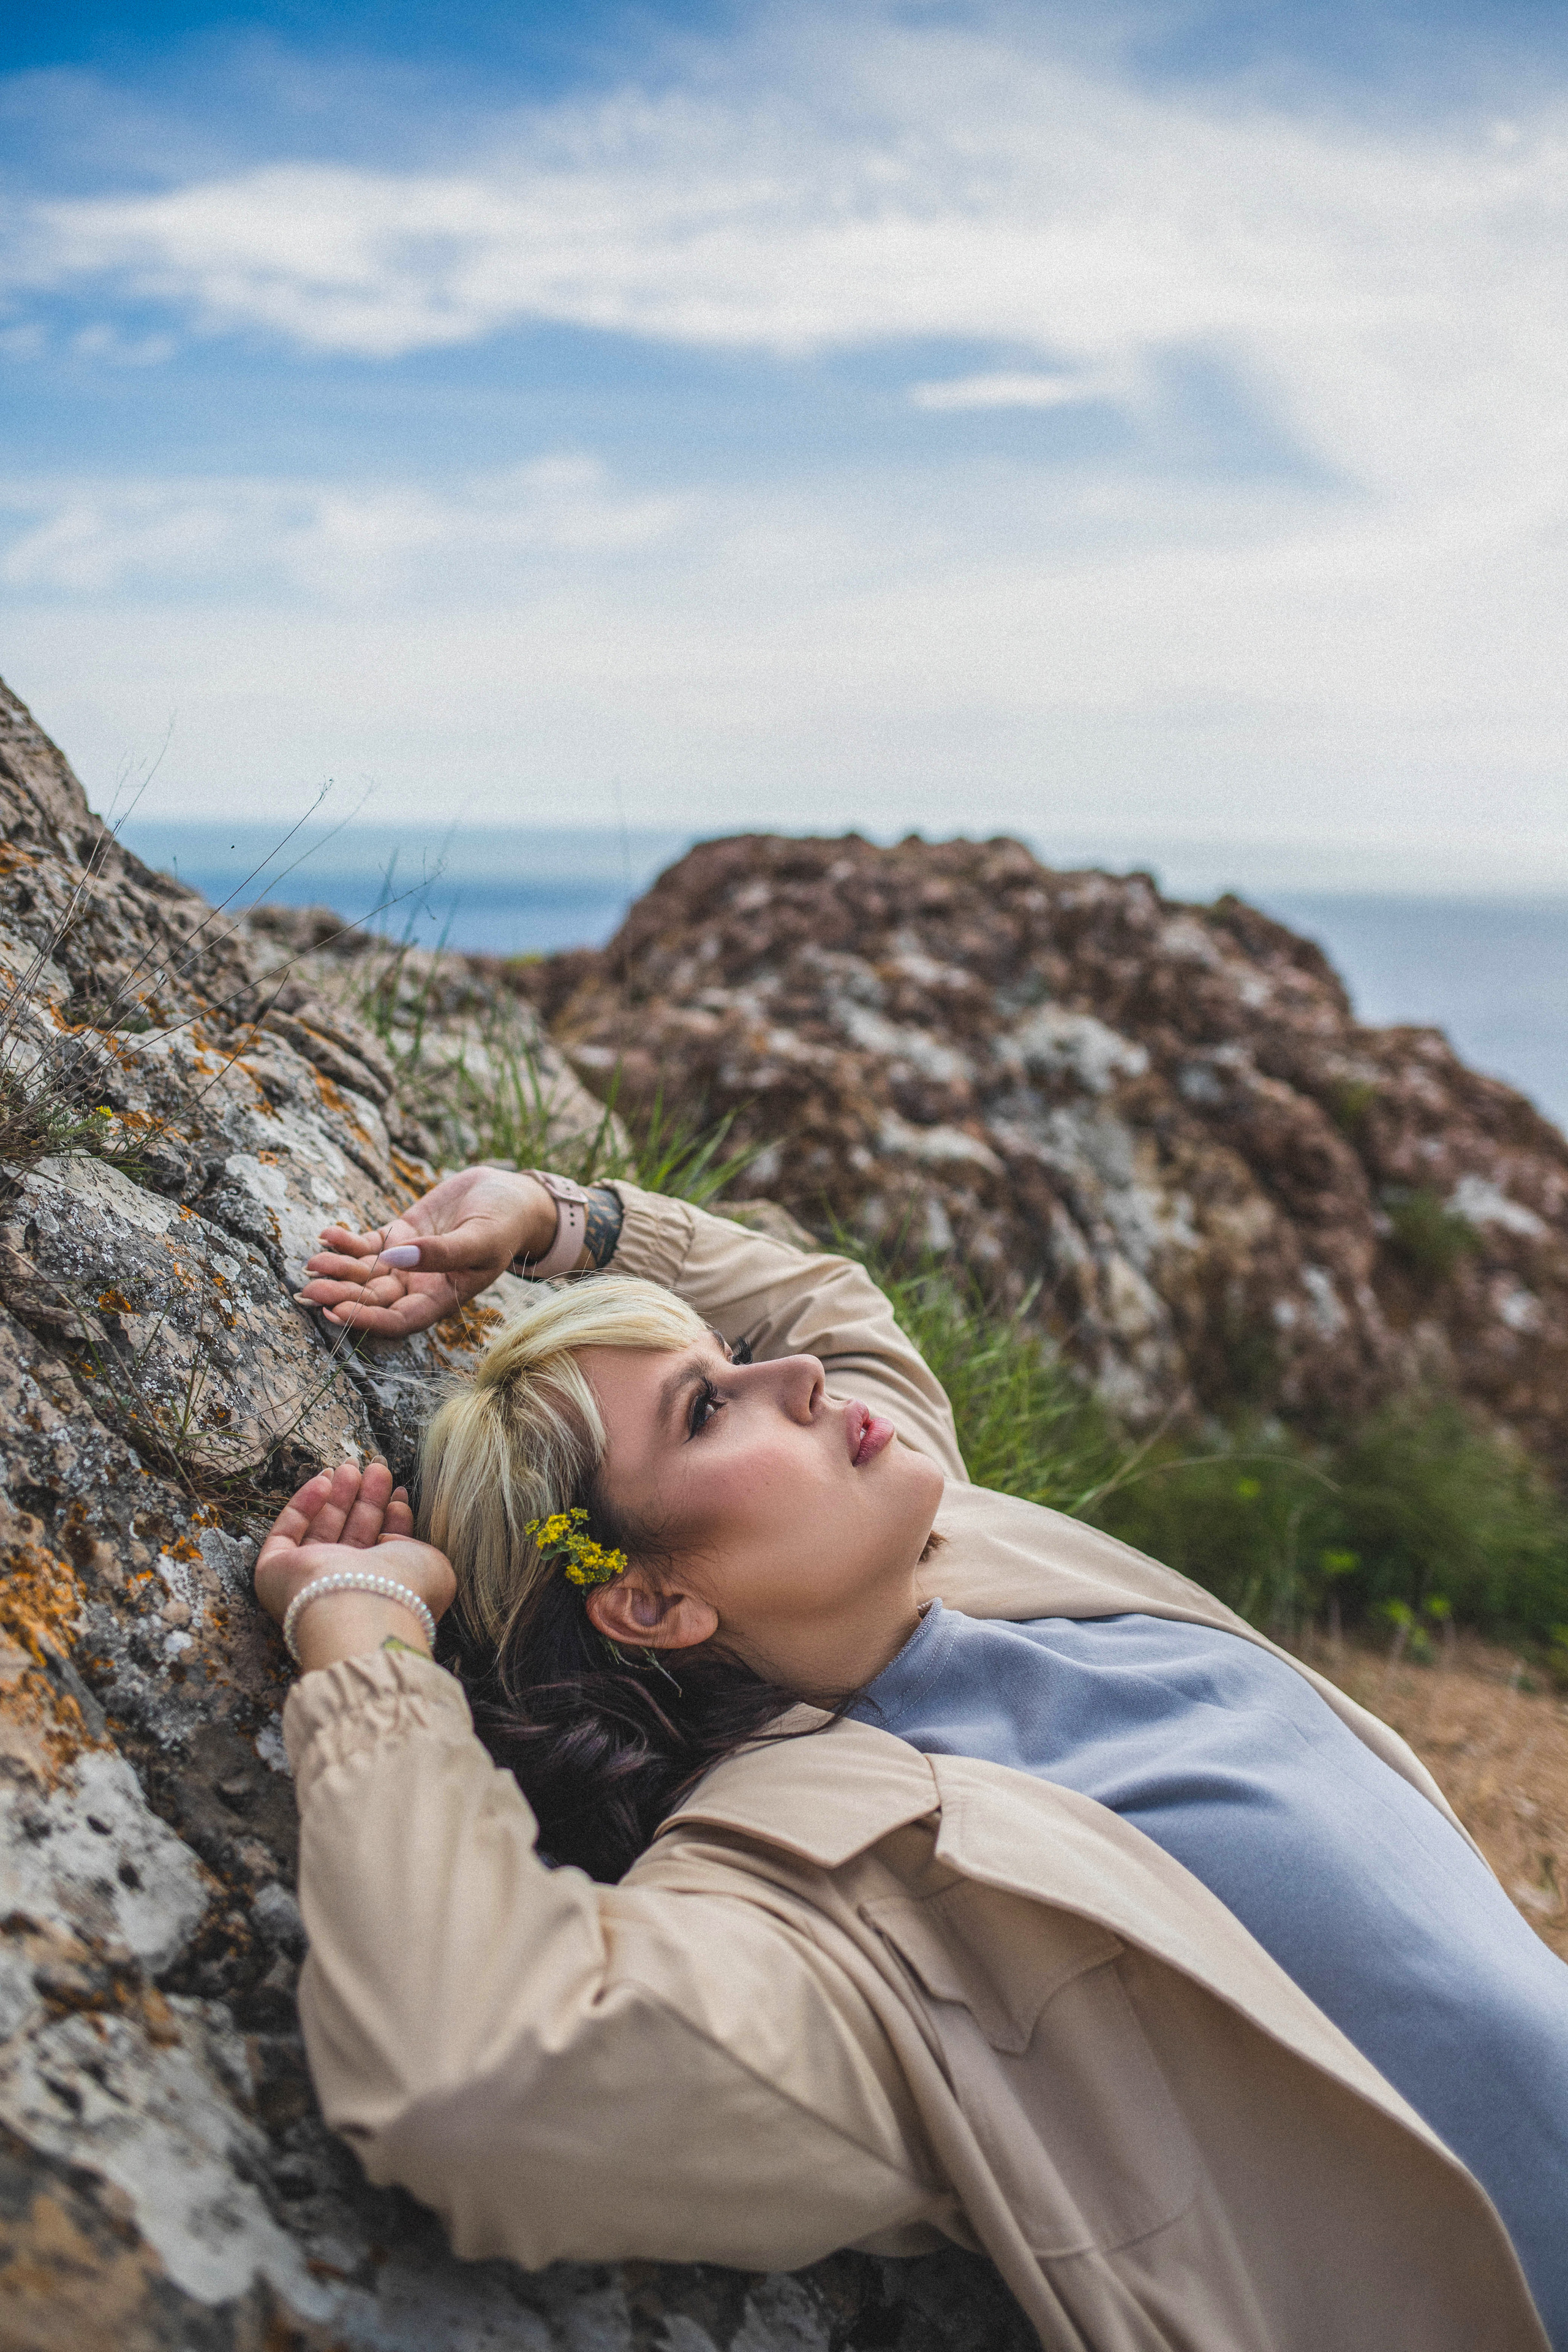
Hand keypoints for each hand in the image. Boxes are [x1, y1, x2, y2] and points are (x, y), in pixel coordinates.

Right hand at [256, 1461, 456, 1672]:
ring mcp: (308, 1580)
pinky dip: (304, 1503)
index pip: (383, 1548)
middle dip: (364, 1498)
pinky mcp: (275, 1571)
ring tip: (352, 1465)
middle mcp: (344, 1586)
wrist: (360, 1608)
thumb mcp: (433, 1565)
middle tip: (376, 1467)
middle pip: (352, 1534)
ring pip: (321, 1529)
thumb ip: (416, 1545)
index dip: (391, 1518)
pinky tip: (325, 1479)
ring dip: (337, 1494)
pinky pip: (287, 1532)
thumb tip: (390, 1534)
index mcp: (380, 1590)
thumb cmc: (404, 1588)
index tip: (400, 1492)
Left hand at [296, 1165, 558, 1336]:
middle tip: (310, 1289)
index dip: (366, 1321)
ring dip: (337, 1270)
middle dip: (341, 1296)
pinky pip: (365, 1245)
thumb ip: (441, 1253)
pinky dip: (345, 1241)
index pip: (399, 1320)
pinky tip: (327, 1234)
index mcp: (443, 1298)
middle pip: (373, 1299)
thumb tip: (395, 1259)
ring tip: (312, 1263)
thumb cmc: (505, 1223)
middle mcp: (420, 1286)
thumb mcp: (481, 1239)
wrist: (511, 1196)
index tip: (336, 1313)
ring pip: (364, 1274)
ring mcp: (406, 1261)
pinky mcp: (399, 1236)